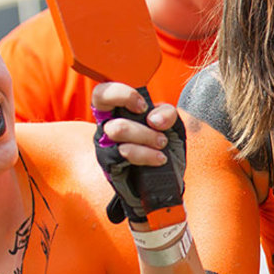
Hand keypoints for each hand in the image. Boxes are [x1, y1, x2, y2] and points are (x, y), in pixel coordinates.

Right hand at [92, 83, 185, 224]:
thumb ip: (167, 114)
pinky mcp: (109, 163)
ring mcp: (105, 144)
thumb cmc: (163, 147)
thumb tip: (154, 119)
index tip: (143, 106)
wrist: (165, 182)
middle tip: (156, 126)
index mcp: (119, 110)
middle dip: (131, 105)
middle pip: (102, 101)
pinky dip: (146, 154)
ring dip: (146, 136)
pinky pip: (123, 153)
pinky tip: (159, 158)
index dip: (121, 93)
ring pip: (117, 129)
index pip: (103, 91)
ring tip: (162, 144)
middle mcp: (106, 124)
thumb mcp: (172, 126)